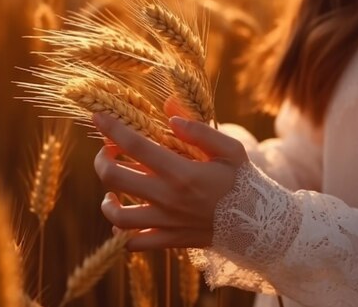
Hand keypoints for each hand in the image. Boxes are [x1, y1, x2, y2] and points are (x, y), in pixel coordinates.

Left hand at [92, 112, 247, 250]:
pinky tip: (125, 216)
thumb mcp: (230, 149)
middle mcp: (168, 198)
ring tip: (111, 188)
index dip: (111, 128)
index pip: (134, 145)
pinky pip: (134, 242)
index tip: (98, 116)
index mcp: (182, 172)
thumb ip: (199, 130)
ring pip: (116, 215)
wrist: (259, 226)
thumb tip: (169, 115)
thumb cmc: (244, 182)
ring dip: (106, 200)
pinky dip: (122, 232)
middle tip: (109, 150)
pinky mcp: (168, 240)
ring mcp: (166, 222)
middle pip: (113, 178)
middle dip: (102, 159)